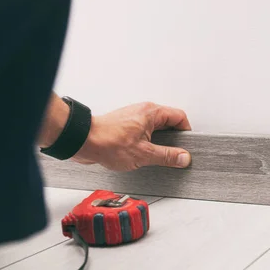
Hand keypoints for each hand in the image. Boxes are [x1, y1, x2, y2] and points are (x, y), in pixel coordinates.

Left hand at [72, 102, 191, 170]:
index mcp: (152, 113)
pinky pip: (145, 134)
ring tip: (157, 156)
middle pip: (169, 123)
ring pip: (156, 129)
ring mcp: (135, 119)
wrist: (83, 141)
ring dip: (159, 143)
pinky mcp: (127, 127)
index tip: (186, 147)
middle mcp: (144, 112)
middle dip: (173, 140)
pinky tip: (144, 155)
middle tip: (174, 154)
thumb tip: (183, 157)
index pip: (179, 117)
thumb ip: (167, 156)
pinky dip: (148, 144)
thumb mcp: (144, 154)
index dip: (186, 133)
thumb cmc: (108, 141)